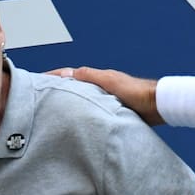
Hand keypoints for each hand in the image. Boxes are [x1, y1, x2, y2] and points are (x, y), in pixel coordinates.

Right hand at [45, 67, 163, 124]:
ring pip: (81, 99)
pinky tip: (77, 121)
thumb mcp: (110, 82)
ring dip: (68, 101)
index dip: (54, 77)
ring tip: (53, 110)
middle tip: (40, 96)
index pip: (70, 75)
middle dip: (57, 90)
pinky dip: (81, 112)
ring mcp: (106, 98)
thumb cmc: (136, 91)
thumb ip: (90, 76)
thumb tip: (68, 73)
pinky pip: (91, 110)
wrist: (157, 105)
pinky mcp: (112, 111)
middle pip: (73, 87)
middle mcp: (100, 87)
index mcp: (97, 78)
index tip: (37, 80)